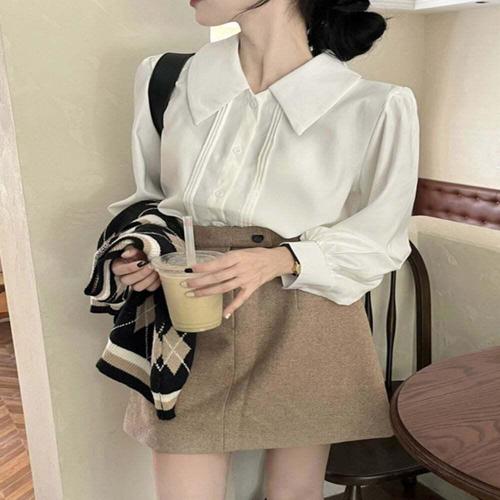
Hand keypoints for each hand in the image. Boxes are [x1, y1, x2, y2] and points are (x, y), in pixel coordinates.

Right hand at [111, 245, 160, 291]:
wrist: (151, 256)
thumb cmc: (141, 251)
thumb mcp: (135, 247)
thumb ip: (131, 250)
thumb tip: (125, 254)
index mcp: (118, 266)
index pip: (119, 270)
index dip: (130, 267)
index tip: (141, 262)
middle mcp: (124, 277)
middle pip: (127, 280)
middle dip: (141, 273)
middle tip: (150, 266)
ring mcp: (134, 284)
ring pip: (138, 287)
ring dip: (148, 279)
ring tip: (155, 270)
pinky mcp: (145, 287)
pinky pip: (150, 288)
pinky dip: (155, 282)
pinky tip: (158, 275)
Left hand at [179, 246, 294, 318]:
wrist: (275, 260)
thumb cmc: (256, 254)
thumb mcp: (240, 251)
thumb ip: (226, 259)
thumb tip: (208, 265)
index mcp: (237, 257)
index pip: (217, 263)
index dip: (204, 267)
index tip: (191, 270)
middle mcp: (241, 269)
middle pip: (218, 277)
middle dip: (200, 281)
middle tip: (186, 284)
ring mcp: (246, 280)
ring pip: (224, 287)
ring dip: (208, 292)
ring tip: (194, 294)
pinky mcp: (251, 288)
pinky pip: (240, 299)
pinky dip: (232, 307)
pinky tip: (224, 314)